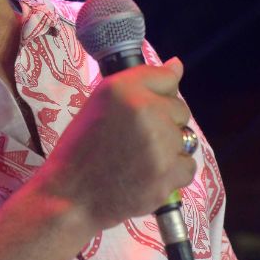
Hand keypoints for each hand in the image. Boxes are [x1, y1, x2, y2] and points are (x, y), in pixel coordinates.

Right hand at [31, 59, 195, 235]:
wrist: (71, 195)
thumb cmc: (82, 147)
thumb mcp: (102, 103)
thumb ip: (141, 82)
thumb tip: (178, 65)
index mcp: (123, 88)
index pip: (167, 78)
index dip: (156, 96)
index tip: (140, 111)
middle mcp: (144, 110)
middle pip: (181, 109)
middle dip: (165, 123)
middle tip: (135, 140)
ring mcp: (159, 144)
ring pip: (186, 139)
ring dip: (169, 150)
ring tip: (139, 159)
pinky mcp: (167, 175)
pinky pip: (188, 166)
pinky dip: (173, 174)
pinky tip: (148, 175)